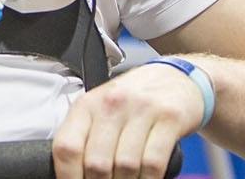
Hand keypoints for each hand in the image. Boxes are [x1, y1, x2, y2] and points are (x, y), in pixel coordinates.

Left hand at [54, 62, 204, 178]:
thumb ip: (86, 138)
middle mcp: (112, 103)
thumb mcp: (103, 110)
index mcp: (88, 104)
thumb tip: (72, 174)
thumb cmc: (135, 99)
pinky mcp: (169, 118)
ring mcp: (142, 109)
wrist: (178, 77)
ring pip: (125, 165)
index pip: (67, 148)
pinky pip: (153, 162)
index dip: (68, 175)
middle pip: (96, 163)